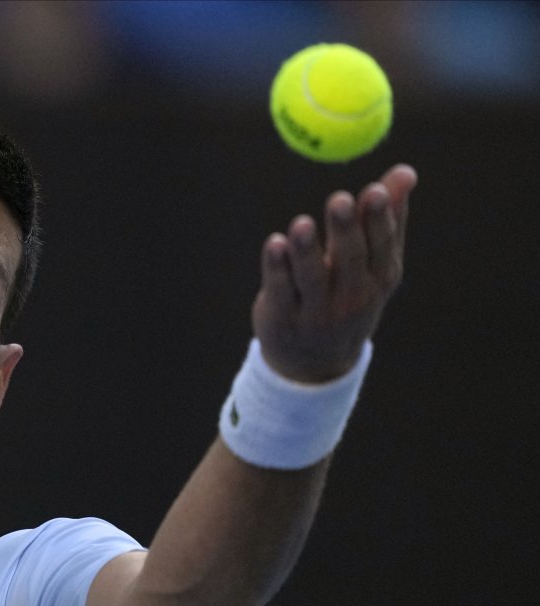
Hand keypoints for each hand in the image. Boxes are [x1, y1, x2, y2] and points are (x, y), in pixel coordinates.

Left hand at [253, 164, 417, 382]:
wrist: (316, 361)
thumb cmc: (348, 294)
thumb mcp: (373, 264)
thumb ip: (387, 217)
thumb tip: (405, 171)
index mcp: (379, 280)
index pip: (381, 247)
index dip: (379, 220)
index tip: (374, 190)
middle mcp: (352, 298)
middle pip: (349, 261)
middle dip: (345, 230)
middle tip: (339, 200)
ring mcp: (317, 313)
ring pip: (312, 278)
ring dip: (306, 250)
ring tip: (302, 224)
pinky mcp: (283, 319)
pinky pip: (280, 290)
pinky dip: (276, 268)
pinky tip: (274, 244)